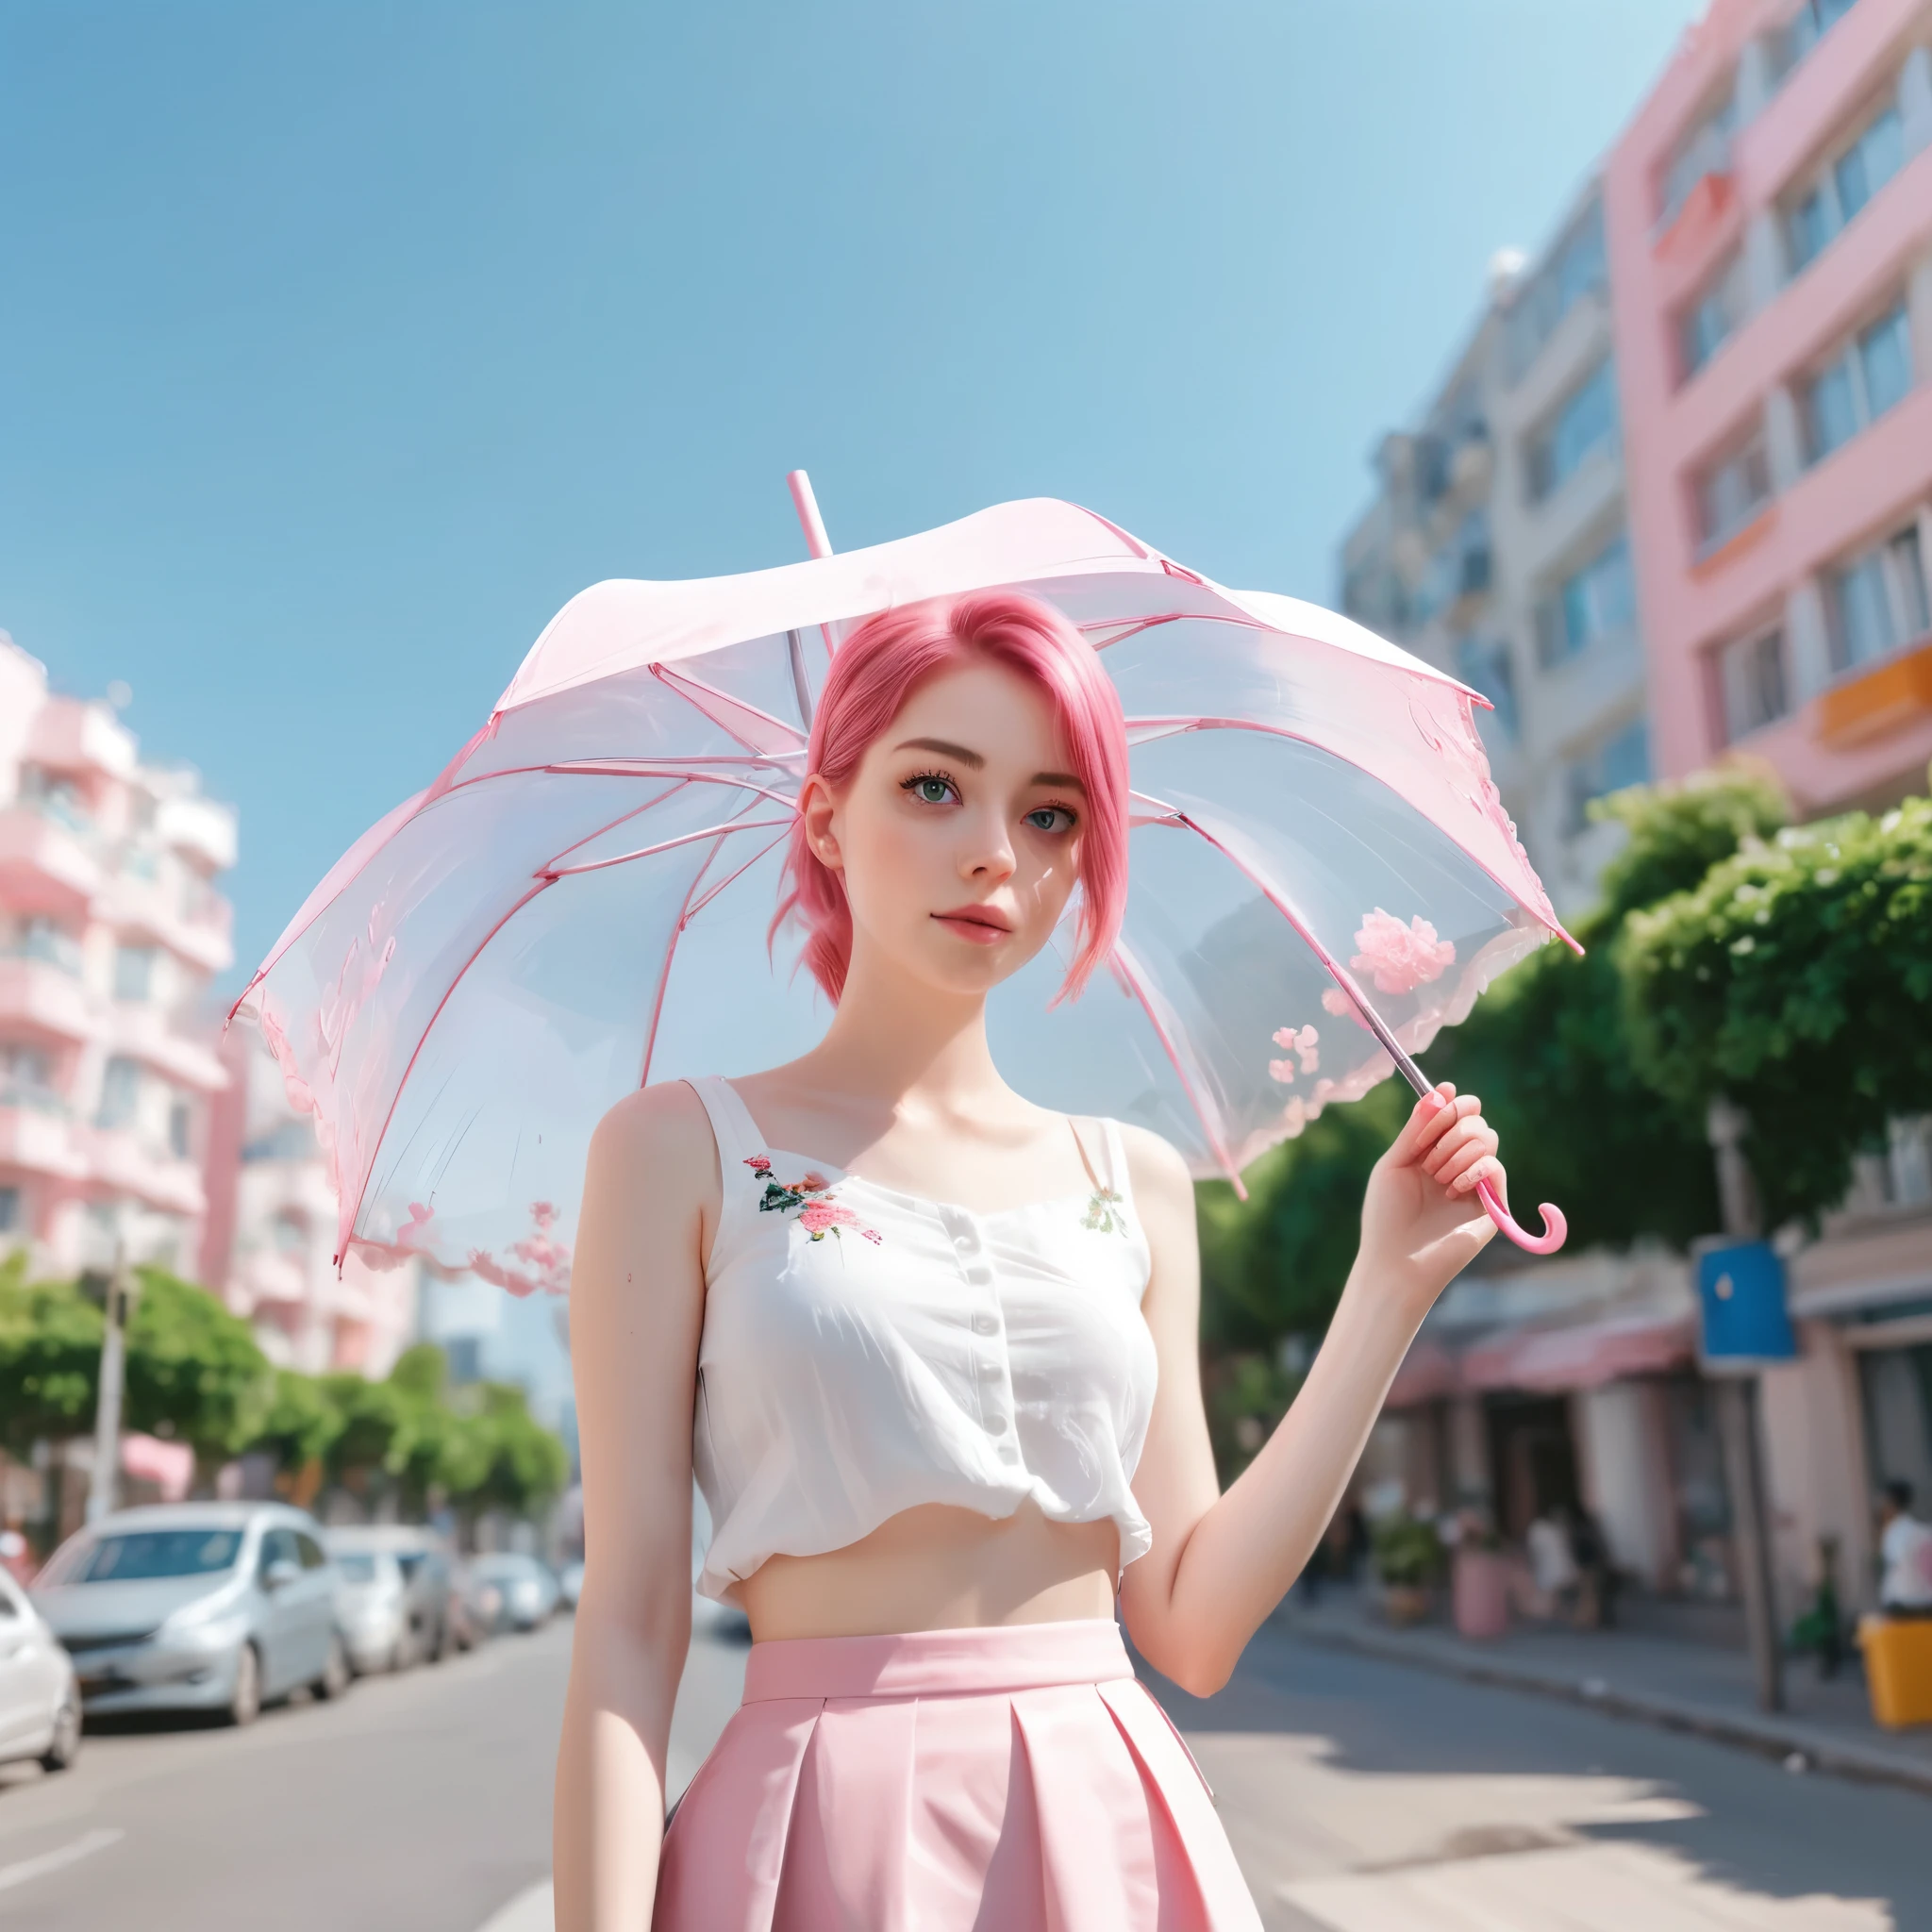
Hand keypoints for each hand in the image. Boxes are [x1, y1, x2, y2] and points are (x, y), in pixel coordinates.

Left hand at [1357, 1083, 1502, 1310]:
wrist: (1396, 1261)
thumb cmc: (1386, 1216)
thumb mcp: (1394, 1164)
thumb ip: (1416, 1128)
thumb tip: (1441, 1089)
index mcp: (1432, 1153)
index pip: (1456, 1112)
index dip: (1449, 1102)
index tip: (1440, 1096)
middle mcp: (1457, 1164)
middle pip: (1475, 1119)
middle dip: (1450, 1125)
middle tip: (1427, 1156)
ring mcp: (1476, 1184)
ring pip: (1487, 1138)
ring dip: (1456, 1150)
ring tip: (1436, 1179)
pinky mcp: (1492, 1205)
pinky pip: (1496, 1166)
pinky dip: (1474, 1168)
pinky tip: (1453, 1188)